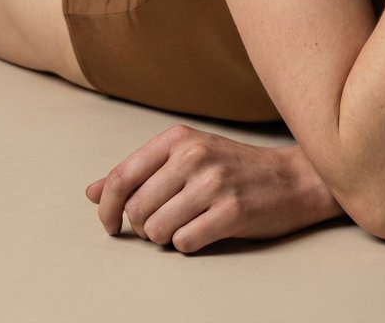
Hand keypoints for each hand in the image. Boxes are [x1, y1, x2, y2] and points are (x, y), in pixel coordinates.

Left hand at [85, 125, 343, 252]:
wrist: (294, 178)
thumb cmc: (235, 168)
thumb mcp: (187, 157)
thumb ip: (140, 172)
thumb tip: (91, 192)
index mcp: (179, 139)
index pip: (121, 176)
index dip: (106, 207)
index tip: (109, 224)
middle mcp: (194, 156)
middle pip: (137, 209)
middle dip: (144, 226)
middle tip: (163, 224)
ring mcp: (213, 183)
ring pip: (157, 230)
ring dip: (165, 238)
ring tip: (185, 226)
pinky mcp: (232, 211)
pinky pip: (185, 243)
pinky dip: (188, 244)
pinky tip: (205, 232)